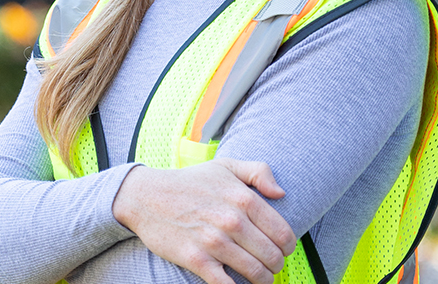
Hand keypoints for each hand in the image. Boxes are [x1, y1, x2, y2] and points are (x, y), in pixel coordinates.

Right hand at [112, 158, 296, 283]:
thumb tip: (281, 194)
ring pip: (255, 273)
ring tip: (261, 278)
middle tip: (272, 265)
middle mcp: (232, 220)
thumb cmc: (192, 182)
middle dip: (276, 265)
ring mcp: (215, 242)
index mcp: (243, 198)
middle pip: (272, 256)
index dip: (288, 245)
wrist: (149, 197)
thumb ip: (259, 172)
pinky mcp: (197, 260)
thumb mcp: (227, 165)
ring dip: (263, 280)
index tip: (283, 248)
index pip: (282, 232)